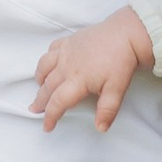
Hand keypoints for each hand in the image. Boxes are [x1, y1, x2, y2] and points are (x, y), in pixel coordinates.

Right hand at [32, 8, 153, 132]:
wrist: (126, 34)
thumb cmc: (121, 61)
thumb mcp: (117, 89)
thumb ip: (107, 110)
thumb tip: (101, 127)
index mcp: (77, 80)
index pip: (58, 102)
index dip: (51, 116)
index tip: (47, 126)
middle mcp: (67, 66)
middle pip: (47, 87)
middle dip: (40, 101)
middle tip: (35, 110)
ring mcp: (66, 51)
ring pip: (44, 67)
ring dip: (40, 79)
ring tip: (39, 88)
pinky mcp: (69, 40)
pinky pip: (51, 49)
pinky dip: (47, 59)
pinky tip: (49, 63)